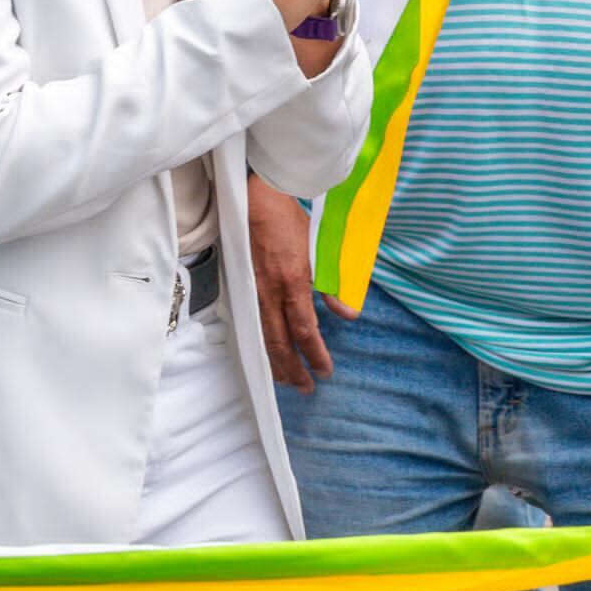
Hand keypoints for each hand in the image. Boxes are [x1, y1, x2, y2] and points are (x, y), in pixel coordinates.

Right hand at [248, 175, 333, 390]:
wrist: (253, 202)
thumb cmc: (289, 221)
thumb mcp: (319, 250)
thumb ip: (331, 285)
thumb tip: (348, 313)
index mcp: (292, 283)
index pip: (306, 330)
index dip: (316, 355)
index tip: (325, 372)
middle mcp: (269, 293)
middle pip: (280, 344)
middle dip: (294, 370)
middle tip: (306, 389)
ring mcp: (252, 293)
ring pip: (262, 339)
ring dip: (276, 363)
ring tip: (287, 381)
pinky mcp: (242, 290)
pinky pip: (252, 326)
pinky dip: (261, 346)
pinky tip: (268, 356)